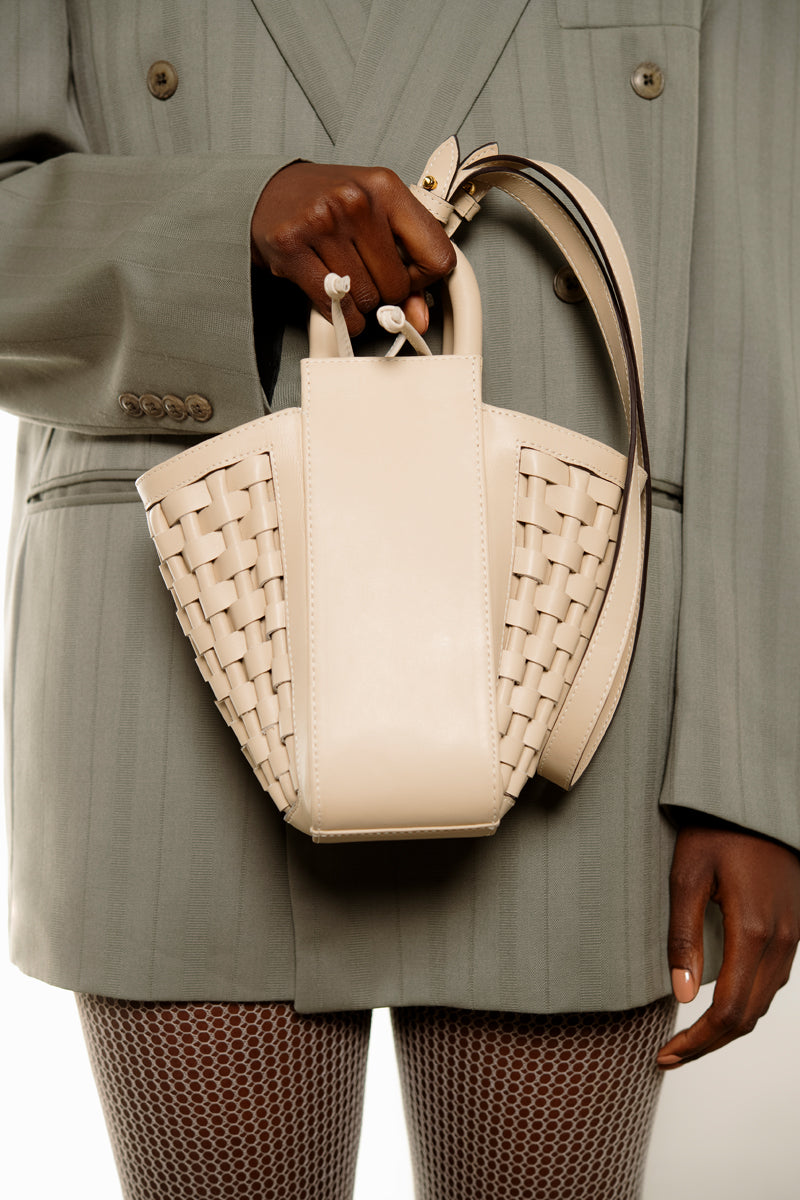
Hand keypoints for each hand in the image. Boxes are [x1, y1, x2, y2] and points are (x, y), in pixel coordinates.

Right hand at [251, 161, 455, 335]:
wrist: (269, 192)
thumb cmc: (328, 204)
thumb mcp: (376, 218)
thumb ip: (406, 265)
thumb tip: (420, 318)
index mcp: (385, 187)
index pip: (438, 256)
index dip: (425, 278)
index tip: (407, 274)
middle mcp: (355, 201)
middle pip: (397, 285)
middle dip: (385, 293)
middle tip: (367, 276)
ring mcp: (321, 223)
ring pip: (367, 300)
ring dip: (359, 303)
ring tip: (345, 278)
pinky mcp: (291, 248)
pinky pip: (336, 309)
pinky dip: (341, 316)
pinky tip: (335, 297)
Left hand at [657, 820, 799, 1067]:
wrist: (756, 802)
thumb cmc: (717, 830)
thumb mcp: (686, 875)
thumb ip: (683, 935)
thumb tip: (683, 994)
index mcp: (754, 932)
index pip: (729, 1012)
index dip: (698, 1042)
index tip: (665, 1054)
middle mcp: (781, 942)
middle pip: (749, 1016)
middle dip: (709, 1043)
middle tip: (669, 1054)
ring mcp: (792, 937)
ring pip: (764, 1001)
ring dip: (728, 1026)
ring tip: (688, 1035)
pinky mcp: (792, 929)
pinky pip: (772, 980)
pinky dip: (746, 1002)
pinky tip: (718, 1001)